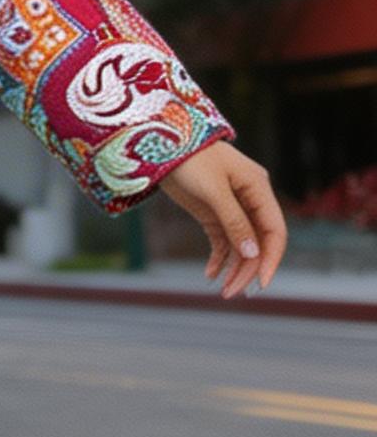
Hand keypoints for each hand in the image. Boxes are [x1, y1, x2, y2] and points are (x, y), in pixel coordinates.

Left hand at [158, 142, 286, 298]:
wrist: (162, 143)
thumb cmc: (191, 159)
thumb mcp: (214, 191)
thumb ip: (234, 221)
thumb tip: (252, 254)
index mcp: (258, 189)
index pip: (275, 230)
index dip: (271, 258)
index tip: (261, 283)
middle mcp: (250, 200)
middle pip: (258, 242)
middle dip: (248, 269)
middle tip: (233, 293)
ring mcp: (231, 207)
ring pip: (241, 245)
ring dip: (234, 268)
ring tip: (223, 290)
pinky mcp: (212, 212)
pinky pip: (222, 241)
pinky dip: (219, 258)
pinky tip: (211, 274)